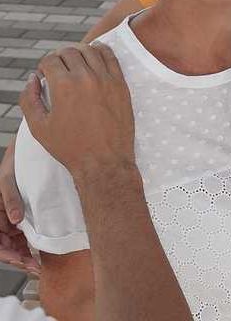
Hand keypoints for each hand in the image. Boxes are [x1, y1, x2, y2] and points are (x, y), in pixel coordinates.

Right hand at [0, 141, 38, 274]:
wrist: (28, 149)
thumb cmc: (14, 161)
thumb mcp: (9, 178)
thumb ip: (11, 198)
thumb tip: (15, 219)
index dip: (9, 254)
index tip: (22, 260)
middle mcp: (1, 216)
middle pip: (7, 245)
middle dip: (20, 258)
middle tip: (35, 267)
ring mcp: (11, 216)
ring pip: (15, 241)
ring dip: (25, 253)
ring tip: (39, 262)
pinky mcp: (22, 213)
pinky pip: (23, 232)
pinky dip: (30, 242)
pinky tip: (40, 248)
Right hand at [19, 44, 134, 181]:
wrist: (104, 161)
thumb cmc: (70, 147)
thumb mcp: (38, 127)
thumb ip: (29, 99)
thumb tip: (33, 78)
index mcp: (64, 86)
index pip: (50, 60)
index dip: (43, 66)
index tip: (44, 76)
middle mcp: (86, 77)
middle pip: (69, 51)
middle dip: (59, 57)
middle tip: (57, 69)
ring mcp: (107, 79)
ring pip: (91, 50)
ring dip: (79, 52)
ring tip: (74, 62)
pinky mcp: (121, 84)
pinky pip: (111, 57)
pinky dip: (101, 50)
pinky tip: (95, 54)